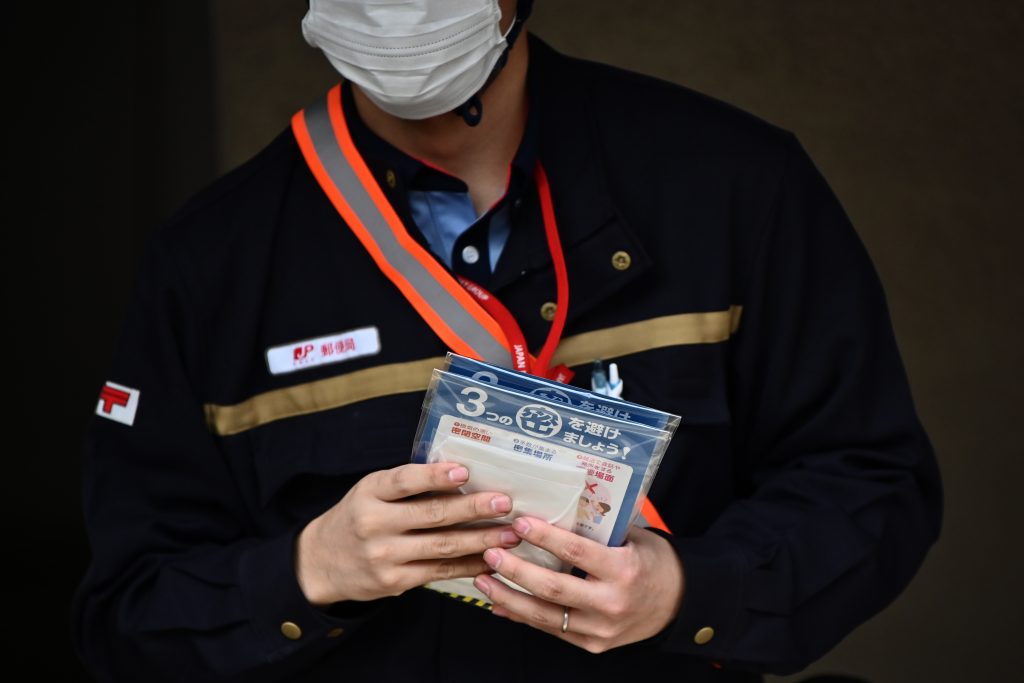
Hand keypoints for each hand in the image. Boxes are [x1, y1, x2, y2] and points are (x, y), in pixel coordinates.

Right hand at [296, 462, 520, 604]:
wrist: (322, 562)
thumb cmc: (358, 516)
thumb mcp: (372, 491)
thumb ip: (407, 485)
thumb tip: (462, 475)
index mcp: (370, 492)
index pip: (403, 481)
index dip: (434, 477)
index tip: (464, 472)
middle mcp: (375, 524)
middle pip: (431, 515)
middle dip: (473, 509)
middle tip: (504, 502)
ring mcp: (384, 556)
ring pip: (442, 547)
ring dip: (481, 540)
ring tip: (510, 533)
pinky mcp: (395, 582)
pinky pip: (440, 571)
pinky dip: (469, 565)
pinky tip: (491, 559)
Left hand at [472, 517, 683, 652]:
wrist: (679, 604)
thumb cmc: (653, 563)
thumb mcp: (633, 537)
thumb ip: (600, 525)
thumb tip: (559, 499)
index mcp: (623, 570)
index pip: (576, 552)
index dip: (545, 538)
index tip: (520, 523)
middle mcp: (611, 603)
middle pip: (553, 588)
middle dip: (516, 570)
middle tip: (491, 552)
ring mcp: (600, 629)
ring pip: (545, 616)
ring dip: (508, 597)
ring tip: (482, 580)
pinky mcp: (592, 644)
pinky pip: (551, 630)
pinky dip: (522, 616)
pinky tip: (500, 604)